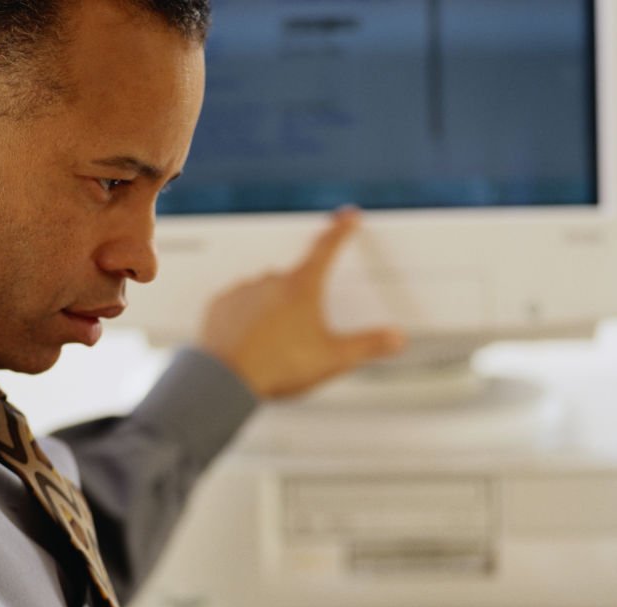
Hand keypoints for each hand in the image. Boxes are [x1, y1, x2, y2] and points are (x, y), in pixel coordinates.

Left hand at [198, 207, 405, 397]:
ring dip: (272, 309)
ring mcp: (243, 291)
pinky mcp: (221, 306)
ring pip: (265, 292)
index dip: (340, 230)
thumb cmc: (279, 366)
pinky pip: (238, 305)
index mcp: (302, 287)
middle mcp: (271, 281)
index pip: (327, 248)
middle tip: (303, 332)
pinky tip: (252, 340)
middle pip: (295, 279)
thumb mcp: (333, 358)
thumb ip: (367, 345)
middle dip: (301, 299)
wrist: (228, 380)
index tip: (347, 217)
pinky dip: (246, 317)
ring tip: (276, 344)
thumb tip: (395, 338)